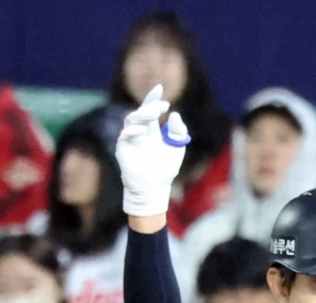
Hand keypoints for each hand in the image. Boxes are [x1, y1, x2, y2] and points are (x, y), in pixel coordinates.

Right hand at [116, 84, 189, 218]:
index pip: (151, 109)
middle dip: (150, 106)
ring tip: (154, 114)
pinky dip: (133, 132)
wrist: (154, 188)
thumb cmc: (165, 167)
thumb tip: (175, 114)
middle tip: (161, 106)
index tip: (160, 87)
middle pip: (142, 112)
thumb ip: (178, 132)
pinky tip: (142, 132)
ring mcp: (130, 138)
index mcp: (152, 129)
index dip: (153, 98)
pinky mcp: (123, 148)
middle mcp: (140, 131)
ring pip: (132, 120)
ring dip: (143, 116)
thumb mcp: (176, 148)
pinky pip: (125, 136)